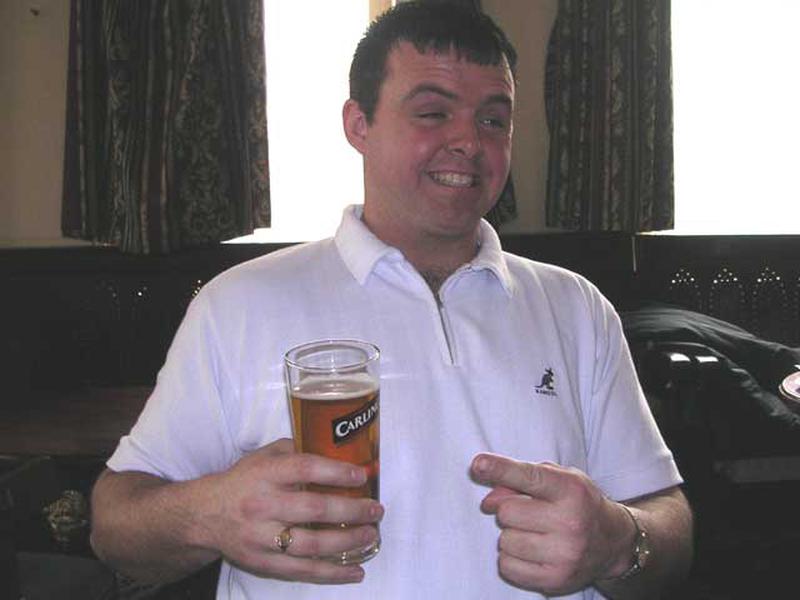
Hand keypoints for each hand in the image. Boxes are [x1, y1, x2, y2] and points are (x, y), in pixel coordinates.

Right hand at [201, 438, 382, 583]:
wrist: (204, 516)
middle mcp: (263, 505)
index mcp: (265, 474)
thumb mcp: (263, 456)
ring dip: (347, 543)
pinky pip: (302, 571)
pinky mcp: (264, 563)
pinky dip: (332, 573)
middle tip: (375, 509)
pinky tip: (355, 571)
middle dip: (351, 510)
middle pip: (314, 509)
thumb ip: (295, 451)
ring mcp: (262, 538)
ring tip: (370, 535)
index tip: (361, 475)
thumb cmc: (243, 481)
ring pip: (311, 545)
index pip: (304, 469)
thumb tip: (335, 450)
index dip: (335, 471)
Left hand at [470, 453, 633, 595]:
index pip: (528, 476)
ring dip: (511, 535)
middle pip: (507, 511)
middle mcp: (570, 522)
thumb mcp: (558, 478)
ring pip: (505, 540)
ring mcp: (564, 554)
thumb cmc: (577, 503)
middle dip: (509, 509)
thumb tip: (488, 501)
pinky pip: (507, 566)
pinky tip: (531, 551)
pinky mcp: (555, 579)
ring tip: (533, 532)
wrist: (613, 542)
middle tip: (528, 511)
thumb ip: (521, 479)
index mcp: (570, 490)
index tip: (478, 464)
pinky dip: (511, 558)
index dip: (500, 469)